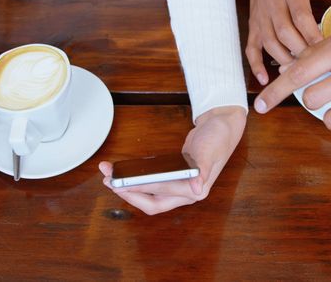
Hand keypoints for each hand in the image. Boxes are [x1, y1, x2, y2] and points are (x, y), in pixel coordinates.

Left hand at [99, 106, 245, 214]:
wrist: (221, 127)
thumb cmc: (218, 138)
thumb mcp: (210, 151)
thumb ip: (203, 170)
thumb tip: (197, 189)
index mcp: (196, 190)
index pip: (161, 194)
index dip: (139, 190)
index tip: (120, 184)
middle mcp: (187, 193)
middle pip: (151, 203)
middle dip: (128, 194)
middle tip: (109, 181)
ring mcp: (179, 188)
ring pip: (149, 195)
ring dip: (129, 188)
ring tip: (110, 175)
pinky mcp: (173, 179)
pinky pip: (152, 185)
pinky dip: (137, 180)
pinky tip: (124, 172)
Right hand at [233, 0, 330, 84]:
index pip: (300, 15)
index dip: (312, 35)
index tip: (327, 50)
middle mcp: (273, 2)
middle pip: (283, 32)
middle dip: (299, 51)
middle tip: (317, 66)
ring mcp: (261, 16)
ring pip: (268, 42)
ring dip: (282, 59)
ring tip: (299, 73)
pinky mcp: (254, 25)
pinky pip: (251, 46)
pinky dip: (255, 64)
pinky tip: (265, 78)